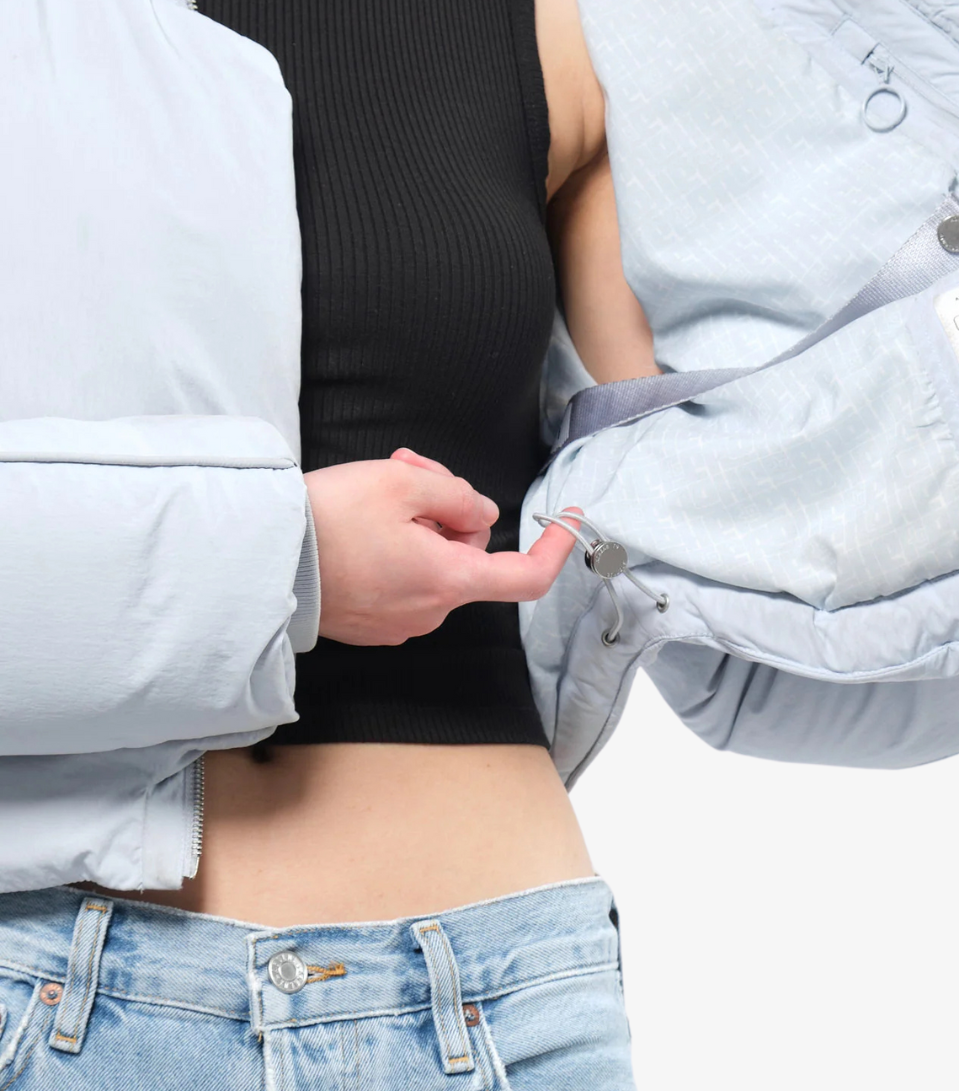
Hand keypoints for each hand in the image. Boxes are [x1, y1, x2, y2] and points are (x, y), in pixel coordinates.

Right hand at [304, 447, 578, 645]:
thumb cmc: (328, 519)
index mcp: (448, 581)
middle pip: (467, 553)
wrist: (258, 557)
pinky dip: (393, 548)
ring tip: (374, 493)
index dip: (555, 548)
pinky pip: (401, 580)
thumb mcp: (403, 482)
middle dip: (448, 507)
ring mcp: (396, 623)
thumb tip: (480, 514)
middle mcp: (429, 612)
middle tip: (411, 467)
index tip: (567, 521)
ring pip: (432, 562)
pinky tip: (359, 525)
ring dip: (417, 523)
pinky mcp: (368, 624)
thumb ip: (457, 495)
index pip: (526, 578)